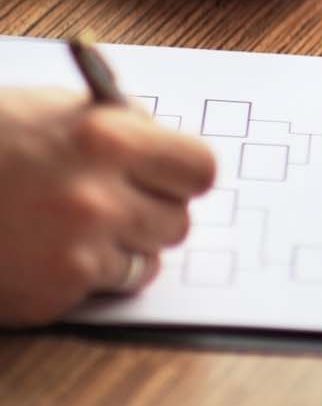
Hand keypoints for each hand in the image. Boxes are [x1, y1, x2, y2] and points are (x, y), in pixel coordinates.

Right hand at [0, 89, 215, 325]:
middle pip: (178, 222)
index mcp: (107, 138)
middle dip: (151, 215)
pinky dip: (79, 278)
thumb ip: (118, 127)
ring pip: (145, 261)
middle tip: (113, 205)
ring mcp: (77, 250)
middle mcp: (100, 196)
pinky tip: (38, 253)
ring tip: (66, 228)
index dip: (183, 177)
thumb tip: (166, 151)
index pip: (199, 170)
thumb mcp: (47, 111)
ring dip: (118, 250)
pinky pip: (101, 289)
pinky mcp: (53, 294)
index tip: (169, 180)